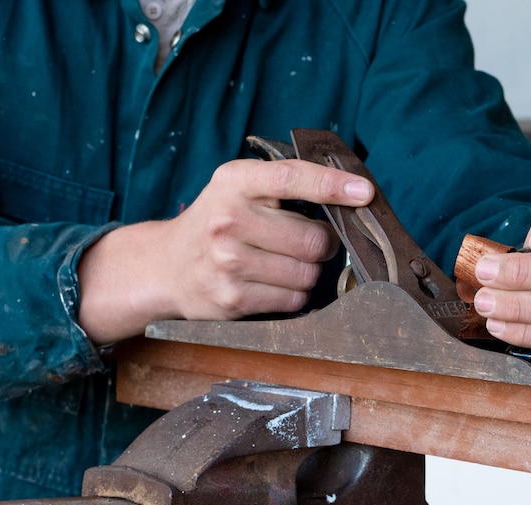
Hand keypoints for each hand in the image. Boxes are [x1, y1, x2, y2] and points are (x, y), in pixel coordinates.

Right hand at [77, 158, 373, 344]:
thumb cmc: (217, 222)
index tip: (364, 192)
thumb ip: (285, 184)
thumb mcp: (239, 188)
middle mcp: (228, 219)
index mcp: (235, 181)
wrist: (166, 266)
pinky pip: (294, 300)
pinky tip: (271, 284)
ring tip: (281, 264)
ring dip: (307, 273)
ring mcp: (229, 261)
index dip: (333, 185)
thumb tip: (354, 195)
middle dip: (322, 245)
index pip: (291, 178)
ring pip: (308, 274)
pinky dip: (293, 295)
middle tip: (307, 242)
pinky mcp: (233, 299)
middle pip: (314, 240)